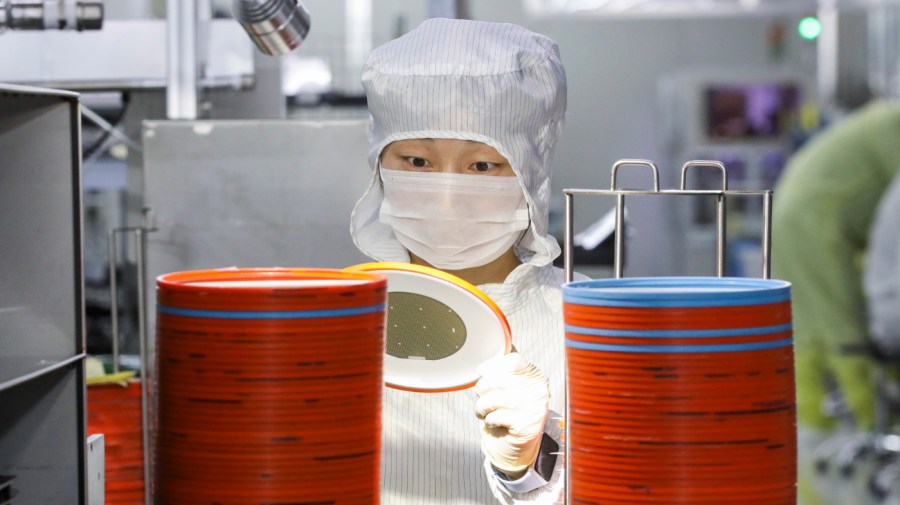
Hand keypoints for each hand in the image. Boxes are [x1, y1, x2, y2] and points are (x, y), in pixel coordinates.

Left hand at [475, 352, 549, 476]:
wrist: (518, 441)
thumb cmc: (511, 407)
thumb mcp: (512, 383)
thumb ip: (506, 365)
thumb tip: (498, 339)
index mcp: (535, 374)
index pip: (512, 360)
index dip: (491, 365)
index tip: (481, 373)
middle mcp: (538, 389)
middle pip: (497, 379)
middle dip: (481, 388)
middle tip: (481, 396)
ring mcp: (533, 408)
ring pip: (492, 400)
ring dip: (481, 407)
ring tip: (483, 410)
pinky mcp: (525, 426)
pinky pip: (495, 417)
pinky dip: (488, 420)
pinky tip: (493, 421)